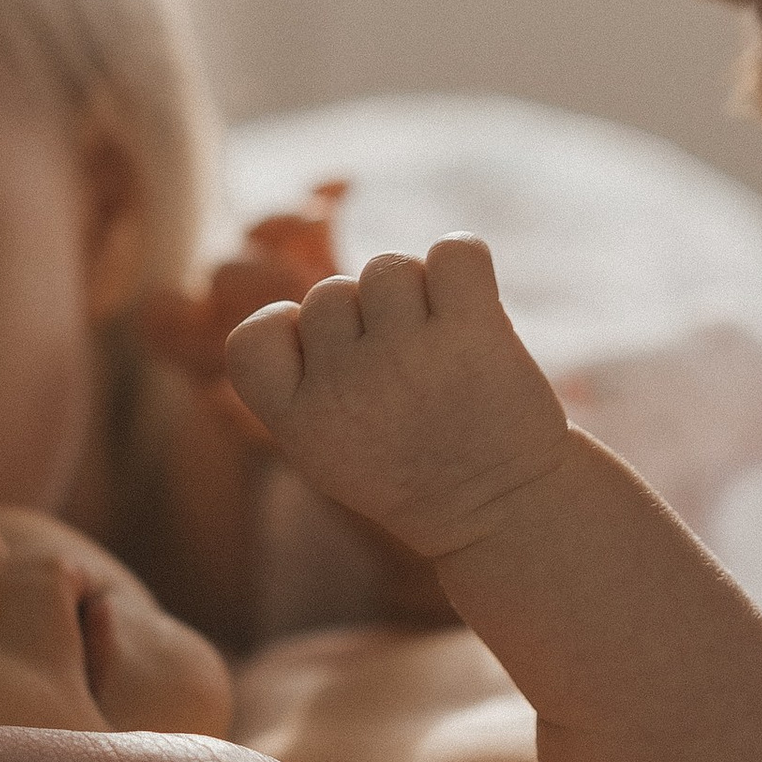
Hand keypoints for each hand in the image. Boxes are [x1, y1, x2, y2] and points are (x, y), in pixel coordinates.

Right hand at [226, 239, 569, 565]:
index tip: (332, 360)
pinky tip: (475, 309)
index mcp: (301, 424)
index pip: (253, 337)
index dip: (288, 331)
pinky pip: (453, 250)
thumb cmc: (412, 470)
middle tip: (410, 374)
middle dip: (368, 319)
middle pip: (331, 292)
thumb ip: (297, 383)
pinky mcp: (472, 333)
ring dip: (418, 294)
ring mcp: (407, 356)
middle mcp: (346, 387)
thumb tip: (292, 297)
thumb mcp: (328, 451)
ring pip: (388, 267)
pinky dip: (466, 266)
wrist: (508, 510)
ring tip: (444, 349)